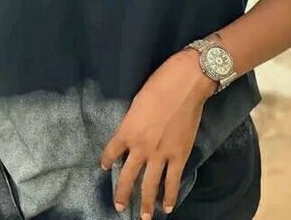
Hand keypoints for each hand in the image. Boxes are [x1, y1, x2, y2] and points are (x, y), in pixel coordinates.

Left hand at [100, 49, 215, 217]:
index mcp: (127, 130)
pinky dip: (169, 196)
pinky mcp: (179, 156)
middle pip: (127, 176)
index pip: (111, 152)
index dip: (106, 161)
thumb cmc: (158, 85)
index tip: (105, 168)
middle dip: (122, 193)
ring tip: (144, 217)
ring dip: (145, 203)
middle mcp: (140, 147)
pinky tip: (167, 207)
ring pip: (150, 185)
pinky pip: (172, 181)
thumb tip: (133, 131)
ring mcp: (160, 154)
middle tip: (119, 206)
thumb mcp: (137, 103)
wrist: (185, 85)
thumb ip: (133, 121)